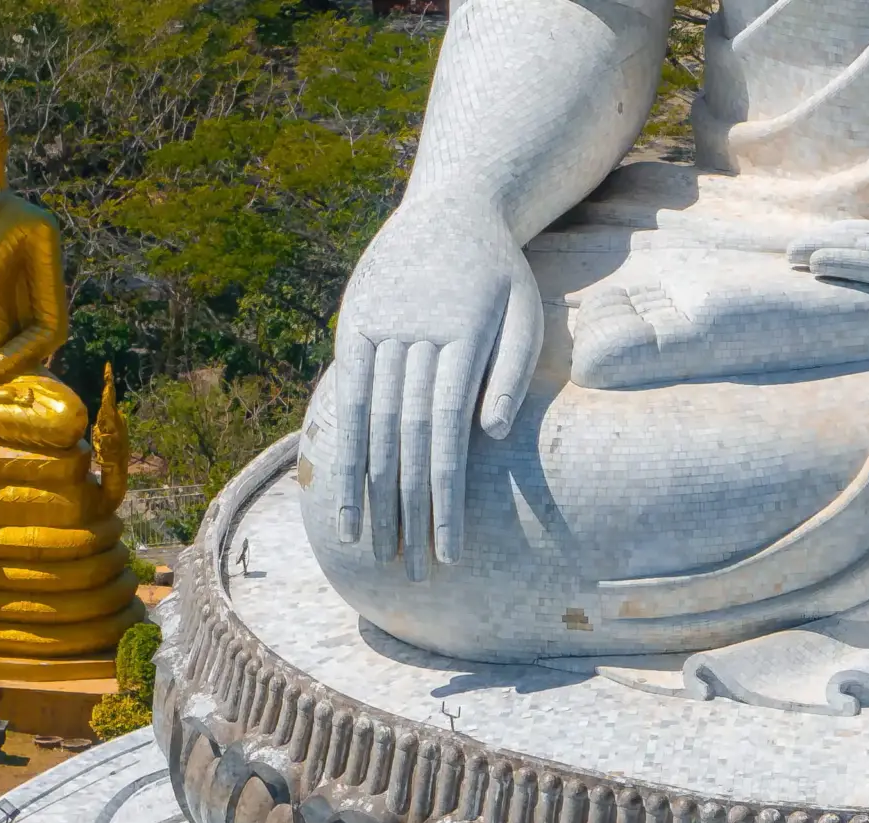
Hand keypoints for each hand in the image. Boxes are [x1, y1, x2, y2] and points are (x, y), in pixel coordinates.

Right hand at [321, 194, 544, 576]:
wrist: (454, 205)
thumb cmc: (502, 274)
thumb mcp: (525, 313)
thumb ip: (513, 371)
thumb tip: (493, 433)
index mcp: (461, 337)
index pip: (448, 435)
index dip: (445, 496)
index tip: (449, 550)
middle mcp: (413, 336)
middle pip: (406, 439)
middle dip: (409, 510)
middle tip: (412, 571)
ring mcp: (377, 331)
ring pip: (370, 424)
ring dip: (371, 492)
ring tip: (374, 549)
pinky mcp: (353, 328)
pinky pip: (344, 399)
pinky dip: (343, 451)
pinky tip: (343, 497)